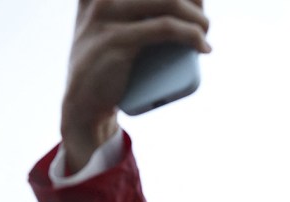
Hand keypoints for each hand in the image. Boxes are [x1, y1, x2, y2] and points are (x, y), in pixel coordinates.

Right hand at [61, 0, 210, 172]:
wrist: (85, 104)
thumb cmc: (110, 65)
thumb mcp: (112, 28)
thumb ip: (130, 13)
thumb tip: (185, 9)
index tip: (195, 5)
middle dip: (194, 1)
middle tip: (203, 22)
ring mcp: (106, 14)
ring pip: (169, 3)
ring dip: (198, 18)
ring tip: (205, 33)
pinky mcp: (116, 40)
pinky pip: (165, 28)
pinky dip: (191, 35)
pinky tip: (203, 46)